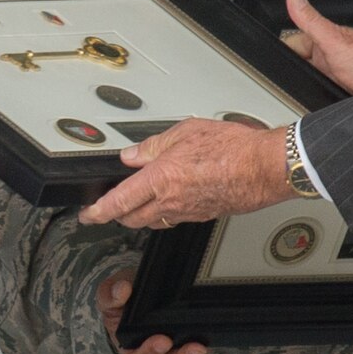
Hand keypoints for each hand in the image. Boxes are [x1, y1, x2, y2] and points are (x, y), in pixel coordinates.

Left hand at [79, 120, 289, 227]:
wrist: (264, 168)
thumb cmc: (233, 147)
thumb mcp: (185, 132)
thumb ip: (153, 145)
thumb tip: (132, 155)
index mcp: (161, 179)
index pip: (119, 202)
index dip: (98, 212)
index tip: (88, 214)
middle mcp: (171, 201)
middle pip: (132, 219)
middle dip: (117, 215)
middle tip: (109, 207)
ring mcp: (188, 212)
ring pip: (153, 221)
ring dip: (141, 214)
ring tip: (139, 202)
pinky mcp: (203, 216)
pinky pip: (175, 218)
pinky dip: (165, 212)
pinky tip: (170, 198)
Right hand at [98, 270, 208, 353]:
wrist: (137, 288)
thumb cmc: (122, 298)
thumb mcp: (109, 294)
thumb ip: (109, 294)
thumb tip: (122, 290)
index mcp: (129, 347)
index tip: (161, 340)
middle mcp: (152, 353)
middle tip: (183, 344)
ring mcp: (171, 347)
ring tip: (200, 346)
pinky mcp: (186, 338)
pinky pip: (195, 345)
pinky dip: (202, 340)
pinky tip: (209, 332)